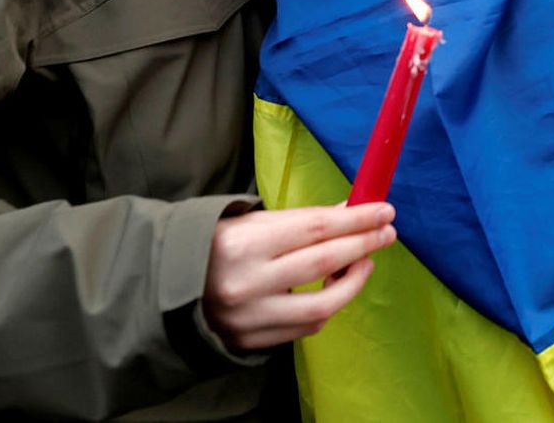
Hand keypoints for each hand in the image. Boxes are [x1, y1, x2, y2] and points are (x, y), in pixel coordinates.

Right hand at [203, 202, 396, 351]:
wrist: (165, 288)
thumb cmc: (218, 245)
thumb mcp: (254, 222)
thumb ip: (305, 220)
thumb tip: (355, 211)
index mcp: (244, 244)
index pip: (316, 229)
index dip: (356, 219)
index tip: (384, 211)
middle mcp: (247, 284)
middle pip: (324, 262)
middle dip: (363, 244)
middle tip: (387, 232)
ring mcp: (250, 318)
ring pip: (322, 305)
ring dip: (354, 281)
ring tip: (365, 262)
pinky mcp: (252, 342)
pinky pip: (306, 326)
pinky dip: (328, 305)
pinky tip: (334, 287)